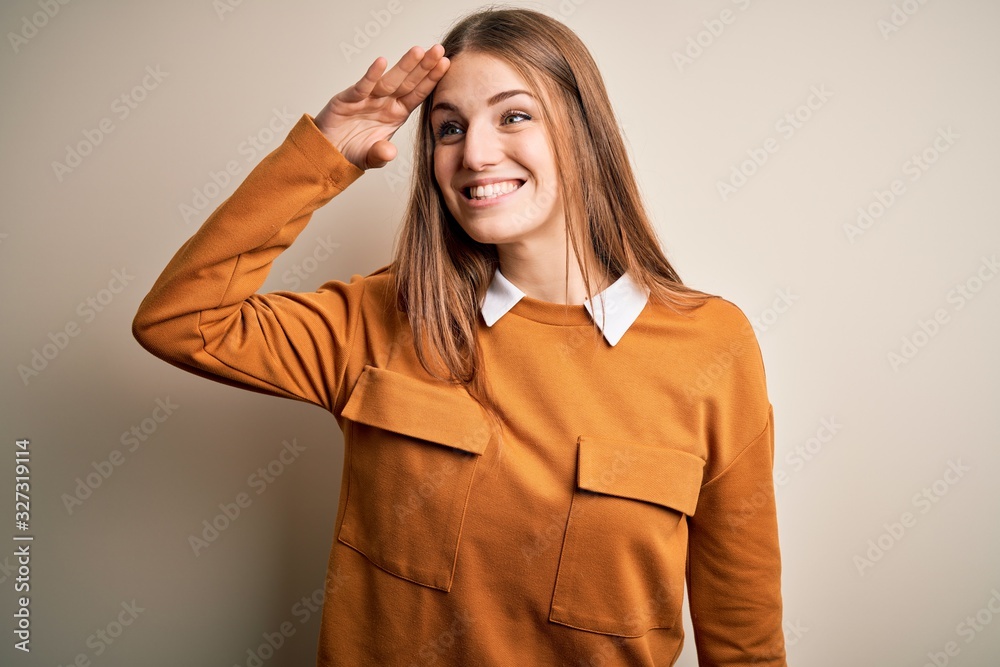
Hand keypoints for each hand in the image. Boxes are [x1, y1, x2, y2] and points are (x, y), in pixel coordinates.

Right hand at [314, 44, 449, 170]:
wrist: (328, 152)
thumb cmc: (354, 151)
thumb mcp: (372, 157)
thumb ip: (381, 155)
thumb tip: (390, 153)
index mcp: (396, 113)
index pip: (417, 94)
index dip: (431, 79)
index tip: (445, 64)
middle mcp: (384, 103)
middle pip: (408, 82)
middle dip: (423, 66)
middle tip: (438, 50)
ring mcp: (367, 99)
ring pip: (389, 80)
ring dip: (404, 65)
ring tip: (418, 51)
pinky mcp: (348, 99)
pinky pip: (362, 87)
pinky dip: (371, 75)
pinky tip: (382, 62)